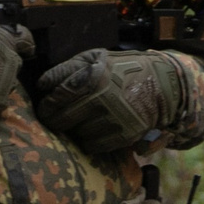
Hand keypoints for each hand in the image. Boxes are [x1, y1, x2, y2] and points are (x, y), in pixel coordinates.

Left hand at [32, 49, 192, 154]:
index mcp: (92, 77)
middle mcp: (102, 99)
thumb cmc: (121, 69)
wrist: (161, 84)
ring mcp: (114, 119)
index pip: (56, 98)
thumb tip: (42, 85)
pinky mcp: (124, 135)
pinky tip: (94, 129)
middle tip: (55, 120)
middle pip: (62, 120)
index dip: (46, 106)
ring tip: (79, 121)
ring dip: (74, 130)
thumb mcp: (95, 58)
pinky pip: (94, 145)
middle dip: (55, 121)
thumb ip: (66, 69)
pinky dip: (89, 140)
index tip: (45, 108)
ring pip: (77, 134)